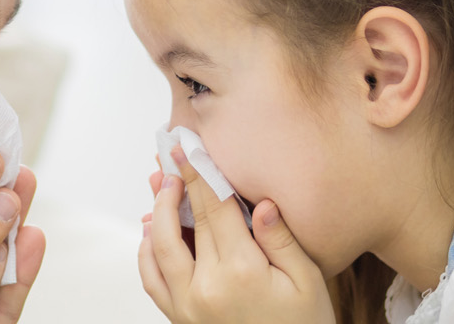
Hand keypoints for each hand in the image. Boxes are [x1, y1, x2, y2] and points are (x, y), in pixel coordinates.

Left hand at [138, 148, 330, 323]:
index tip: (187, 148)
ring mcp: (187, 306)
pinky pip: (152, 280)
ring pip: (158, 249)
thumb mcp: (307, 282)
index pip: (214, 210)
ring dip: (156, 213)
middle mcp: (206, 288)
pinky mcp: (179, 319)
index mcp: (241, 272)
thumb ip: (280, 240)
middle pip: (183, 223)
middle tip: (167, 157)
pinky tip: (152, 232)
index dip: (199, 174)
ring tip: (159, 185)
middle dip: (174, 185)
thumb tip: (259, 203)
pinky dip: (146, 252)